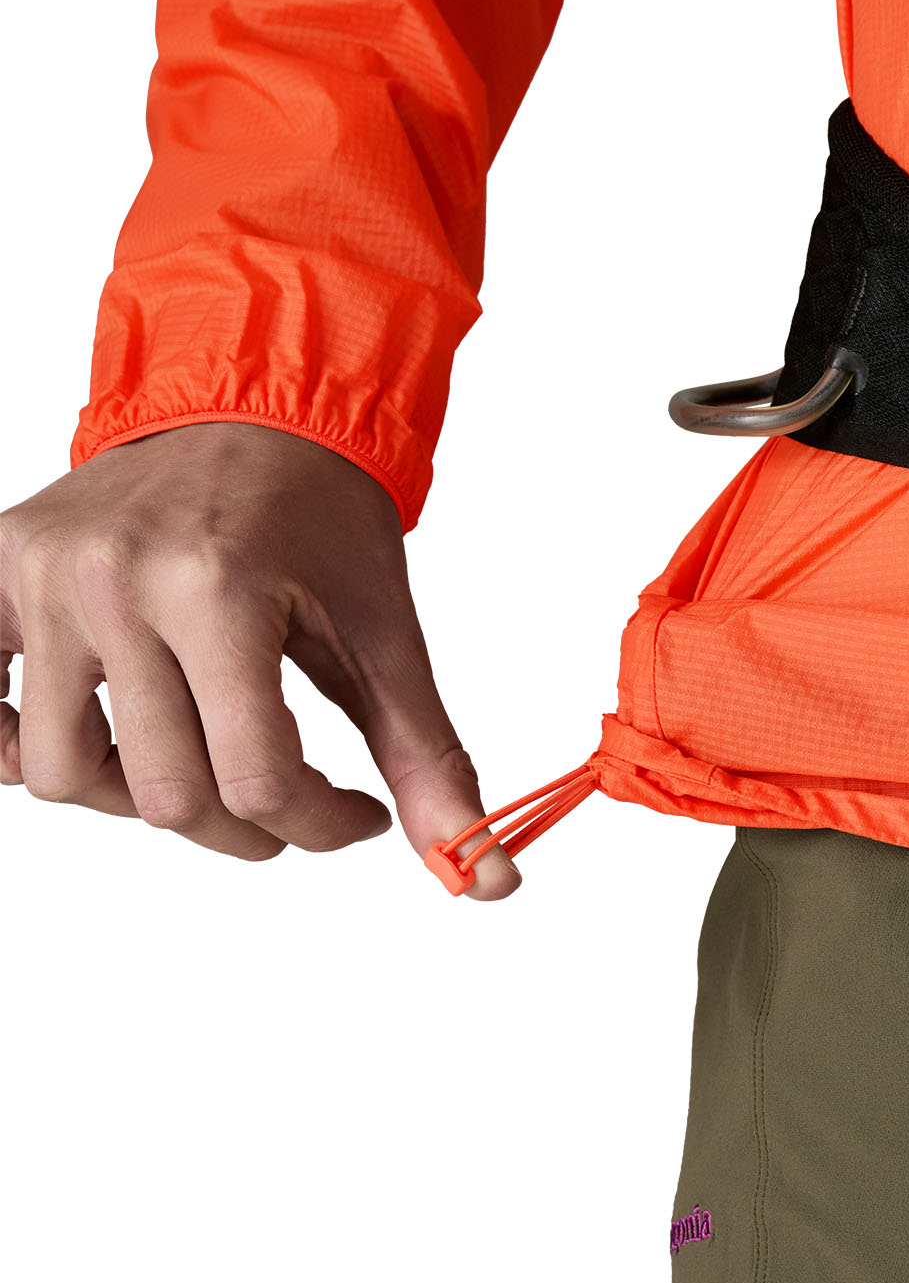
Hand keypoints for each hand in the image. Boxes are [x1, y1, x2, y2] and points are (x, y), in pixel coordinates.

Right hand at [0, 423, 518, 897]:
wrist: (254, 408)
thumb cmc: (323, 518)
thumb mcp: (386, 636)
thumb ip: (427, 759)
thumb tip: (487, 874)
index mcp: (217, 590)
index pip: (259, 783)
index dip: (322, 827)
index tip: (353, 815)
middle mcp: (116, 582)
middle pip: (166, 796)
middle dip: (244, 828)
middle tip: (283, 801)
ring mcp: (44, 578)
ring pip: (66, 776)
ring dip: (142, 800)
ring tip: (201, 762)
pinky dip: (16, 744)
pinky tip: (90, 737)